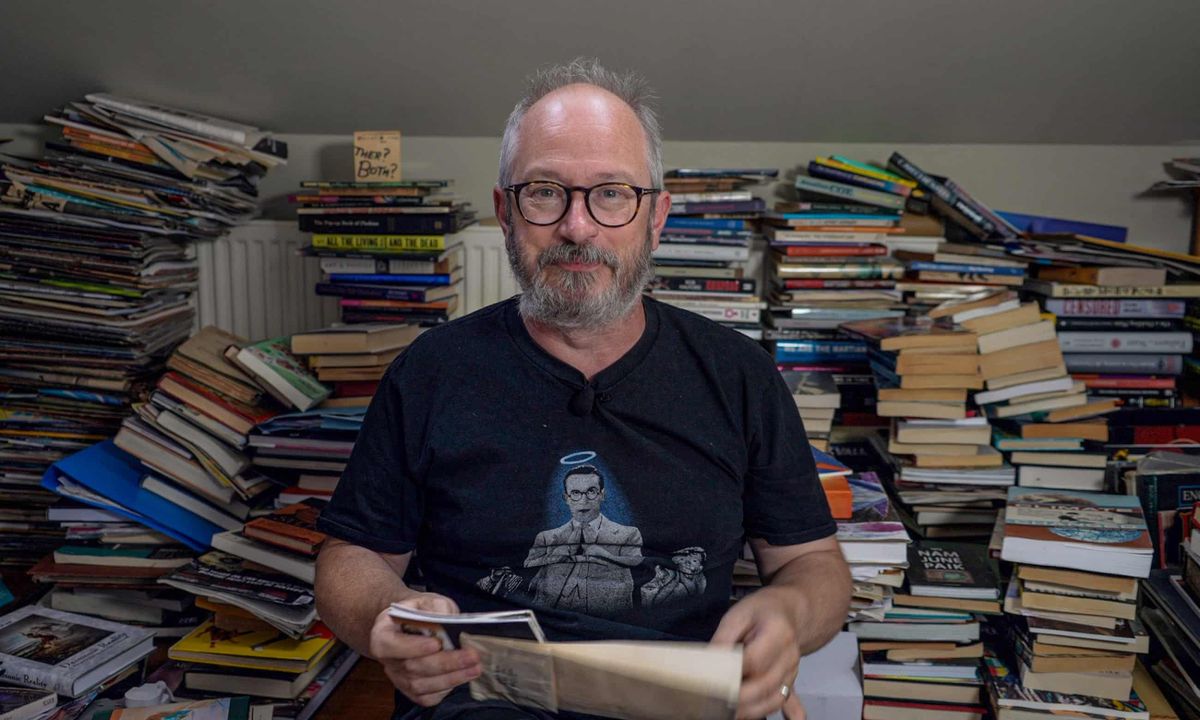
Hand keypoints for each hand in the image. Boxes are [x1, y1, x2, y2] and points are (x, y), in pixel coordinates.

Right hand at [368, 592, 481, 707]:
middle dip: (445, 663)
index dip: (413, 647)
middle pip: (412, 667)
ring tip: (474, 668)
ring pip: (420, 685)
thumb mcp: (427, 599)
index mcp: (382, 633)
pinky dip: (445, 689)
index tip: (437, 644)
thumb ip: (437, 607)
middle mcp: (387, 659)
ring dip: (451, 678)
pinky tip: (462, 676)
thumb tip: (449, 621)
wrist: (412, 623)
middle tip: (471, 656)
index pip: (390, 645)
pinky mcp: (410, 690)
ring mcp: (397, 677)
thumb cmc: (420, 611)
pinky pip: (426, 697)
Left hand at [711, 588, 805, 719]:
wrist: (790, 612)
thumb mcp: (738, 615)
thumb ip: (724, 639)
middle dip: (739, 697)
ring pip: (775, 698)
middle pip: (765, 684)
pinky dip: (788, 715)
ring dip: (753, 710)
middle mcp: (789, 655)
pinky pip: (790, 701)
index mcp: (778, 632)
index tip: (713, 681)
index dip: (732, 673)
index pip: (753, 660)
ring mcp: (792, 671)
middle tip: (715, 702)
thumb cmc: (763, 611)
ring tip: (730, 713)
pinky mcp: (791, 682)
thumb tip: (708, 661)